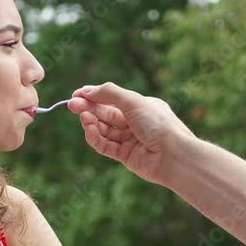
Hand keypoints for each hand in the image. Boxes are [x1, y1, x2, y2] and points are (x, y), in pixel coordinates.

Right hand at [68, 82, 194, 185]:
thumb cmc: (158, 124)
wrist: (173, 155)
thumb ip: (109, 93)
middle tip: (72, 104)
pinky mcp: (125, 156)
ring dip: (91, 122)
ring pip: (104, 129)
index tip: (77, 94)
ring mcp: (130, 139)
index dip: (94, 96)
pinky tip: (88, 129)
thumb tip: (87, 90)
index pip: (112, 99)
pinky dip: (95, 137)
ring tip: (83, 116)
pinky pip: (105, 145)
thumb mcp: (133, 101)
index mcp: (141, 106)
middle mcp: (135, 122)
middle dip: (89, 108)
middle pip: (106, 113)